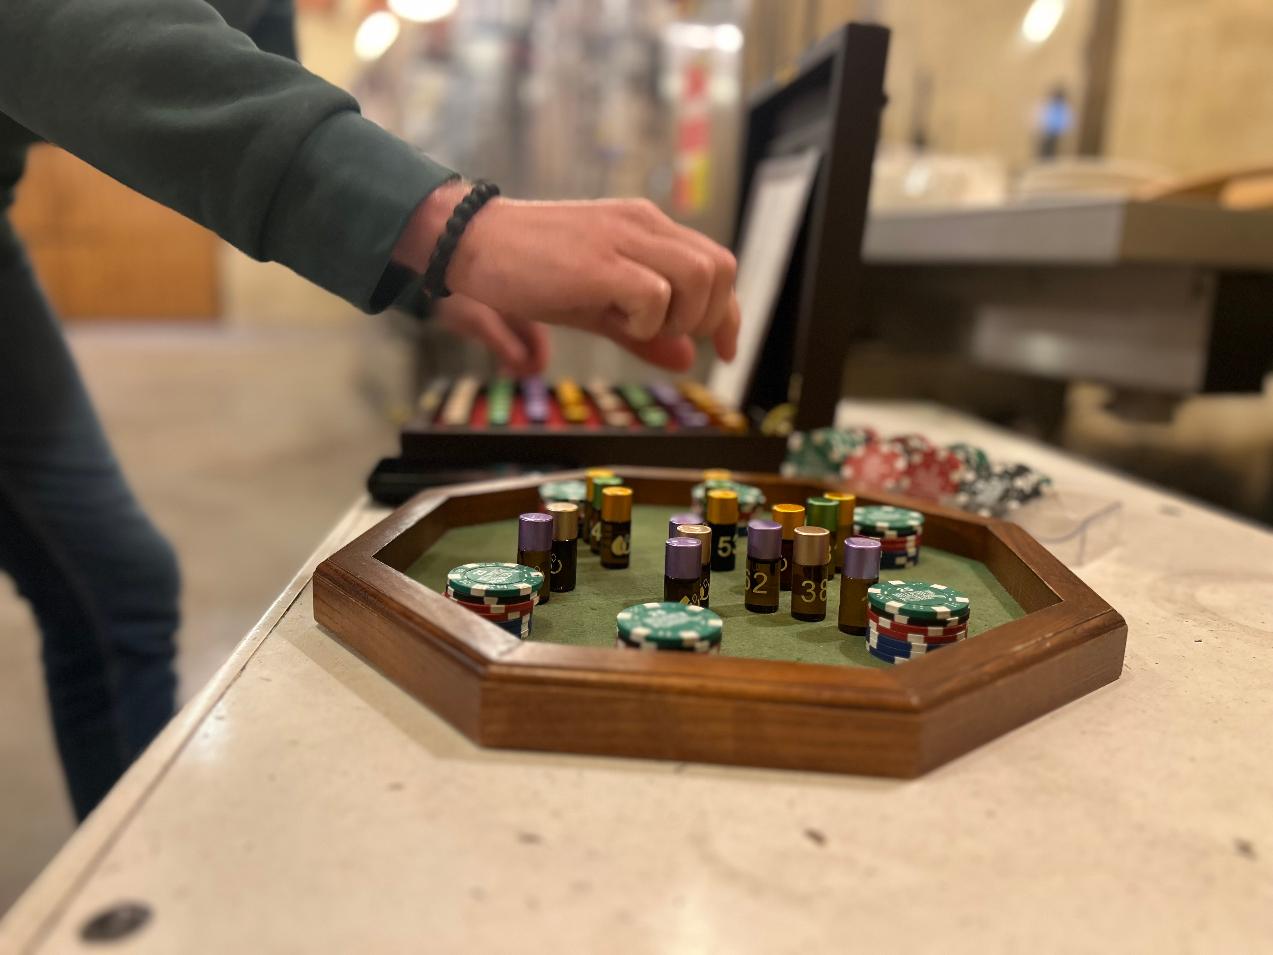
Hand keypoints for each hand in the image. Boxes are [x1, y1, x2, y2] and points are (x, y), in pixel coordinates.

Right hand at [395, 183, 738, 369]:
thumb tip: (687, 360)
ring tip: (637, 329)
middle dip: (708, 317)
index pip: (716, 264)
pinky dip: (645, 322)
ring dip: (680, 317)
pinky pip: (654, 295)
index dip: (730, 313)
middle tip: (667, 338)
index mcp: (647, 227)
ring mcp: (622, 239)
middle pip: (719, 268)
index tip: (726, 350)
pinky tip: (612, 323)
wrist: (471, 242)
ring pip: (698, 276)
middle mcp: (642, 224)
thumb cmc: (531, 270)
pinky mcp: (598, 262)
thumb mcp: (598, 305)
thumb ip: (645, 332)